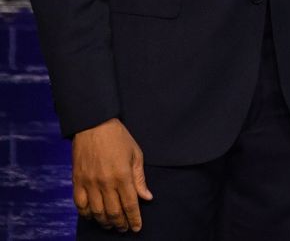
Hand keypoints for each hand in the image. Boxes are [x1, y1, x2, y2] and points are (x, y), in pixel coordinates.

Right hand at [72, 118, 151, 232]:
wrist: (93, 125)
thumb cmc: (119, 138)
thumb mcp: (136, 154)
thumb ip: (140, 179)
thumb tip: (147, 197)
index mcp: (122, 175)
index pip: (130, 204)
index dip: (134, 219)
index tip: (137, 228)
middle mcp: (105, 182)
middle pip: (113, 212)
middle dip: (120, 224)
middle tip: (124, 229)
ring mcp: (89, 183)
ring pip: (96, 212)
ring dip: (104, 222)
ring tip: (111, 225)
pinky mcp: (77, 181)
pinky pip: (80, 204)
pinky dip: (86, 214)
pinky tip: (92, 217)